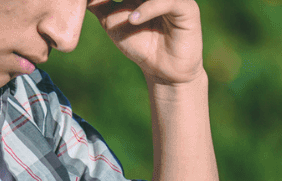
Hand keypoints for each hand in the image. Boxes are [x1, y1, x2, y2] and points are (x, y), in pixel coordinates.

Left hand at [88, 0, 205, 86]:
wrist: (162, 71)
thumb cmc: (140, 45)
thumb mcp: (113, 23)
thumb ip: (100, 5)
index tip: (94, 1)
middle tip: (105, 0)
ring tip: (120, 6)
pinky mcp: (187, 8)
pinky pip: (166, 2)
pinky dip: (147, 9)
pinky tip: (133, 20)